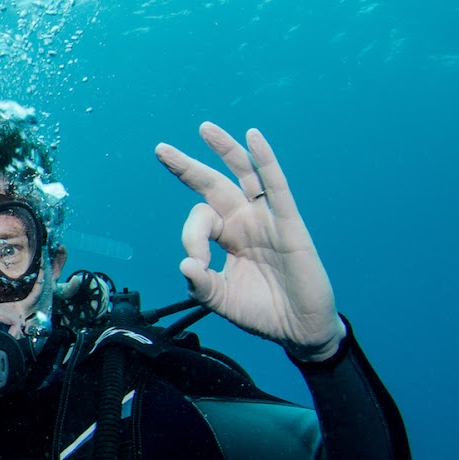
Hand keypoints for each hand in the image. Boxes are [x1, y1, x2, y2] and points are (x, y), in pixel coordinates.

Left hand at [156, 123, 345, 360]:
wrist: (298, 330)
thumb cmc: (261, 312)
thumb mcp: (219, 300)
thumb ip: (199, 284)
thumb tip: (185, 264)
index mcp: (228, 237)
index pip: (199, 220)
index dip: (191, 237)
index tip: (196, 264)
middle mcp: (245, 222)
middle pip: (213, 185)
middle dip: (187, 167)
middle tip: (160, 149)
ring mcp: (267, 219)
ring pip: (243, 176)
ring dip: (225, 150)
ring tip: (204, 128)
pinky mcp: (289, 223)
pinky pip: (276, 186)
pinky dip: (265, 160)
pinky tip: (253, 136)